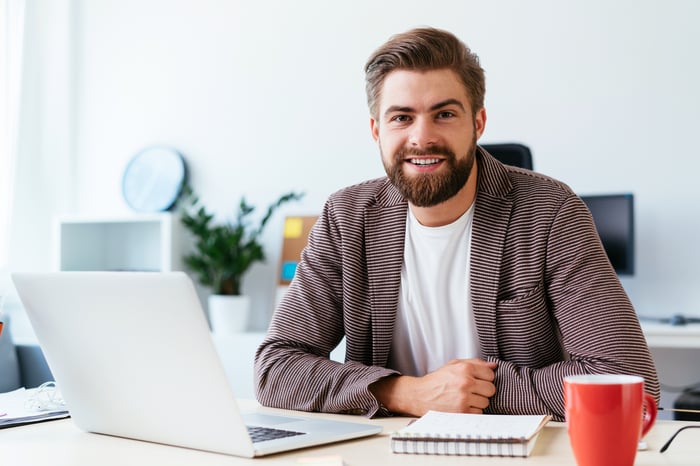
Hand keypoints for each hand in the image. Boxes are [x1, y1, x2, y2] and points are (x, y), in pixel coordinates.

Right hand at [371, 359, 496, 416]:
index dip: (485, 378)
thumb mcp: (453, 365)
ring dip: (478, 402)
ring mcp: (464, 398)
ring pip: (486, 402)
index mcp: (464, 368)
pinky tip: (462, 406)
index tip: (478, 380)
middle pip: (491, 389)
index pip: (490, 374)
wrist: (420, 395)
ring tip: (465, 398)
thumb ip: (474, 363)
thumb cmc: (437, 380)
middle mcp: (465, 382)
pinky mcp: (462, 412)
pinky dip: (472, 411)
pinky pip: (479, 413)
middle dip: (483, 390)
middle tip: (473, 390)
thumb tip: (493, 366)